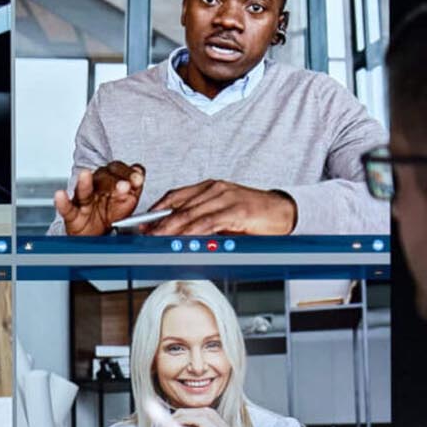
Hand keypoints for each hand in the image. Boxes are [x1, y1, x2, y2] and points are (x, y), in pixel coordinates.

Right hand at [51, 162, 143, 235]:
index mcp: (112, 181)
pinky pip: (67, 208)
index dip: (129, 173)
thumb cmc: (110, 214)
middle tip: (124, 186)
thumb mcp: (126, 202)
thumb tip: (138, 178)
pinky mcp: (72, 214)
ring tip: (85, 175)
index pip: (120, 170)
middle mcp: (97, 186)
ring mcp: (84, 200)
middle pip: (103, 177)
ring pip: (84, 190)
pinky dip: (62, 202)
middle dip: (115, 181)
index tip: (137, 179)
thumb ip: (134, 190)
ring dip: (85, 183)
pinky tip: (60, 195)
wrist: (94, 235)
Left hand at [148, 179, 297, 237]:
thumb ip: (203, 221)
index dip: (157, 210)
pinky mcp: (236, 210)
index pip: (176, 196)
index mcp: (210, 187)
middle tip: (145, 234)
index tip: (143, 223)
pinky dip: (193, 232)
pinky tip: (184, 239)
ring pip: (191, 214)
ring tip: (158, 239)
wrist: (283, 212)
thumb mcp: (223, 215)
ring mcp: (226, 198)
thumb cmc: (254, 214)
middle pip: (180, 206)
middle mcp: (215, 189)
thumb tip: (180, 235)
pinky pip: (209, 222)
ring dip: (172, 228)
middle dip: (159, 222)